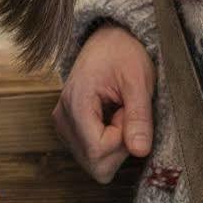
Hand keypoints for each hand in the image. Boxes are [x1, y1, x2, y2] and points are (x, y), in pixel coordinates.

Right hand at [52, 24, 153, 182]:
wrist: (108, 38)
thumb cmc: (123, 53)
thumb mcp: (138, 81)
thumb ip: (139, 117)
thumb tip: (140, 152)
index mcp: (76, 104)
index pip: (98, 152)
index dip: (122, 141)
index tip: (127, 113)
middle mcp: (62, 118)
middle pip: (94, 164)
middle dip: (118, 146)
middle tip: (124, 114)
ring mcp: (63, 124)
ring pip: (93, 162)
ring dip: (113, 144)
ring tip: (118, 112)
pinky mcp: (69, 128)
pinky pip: (91, 153)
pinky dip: (107, 141)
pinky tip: (110, 117)